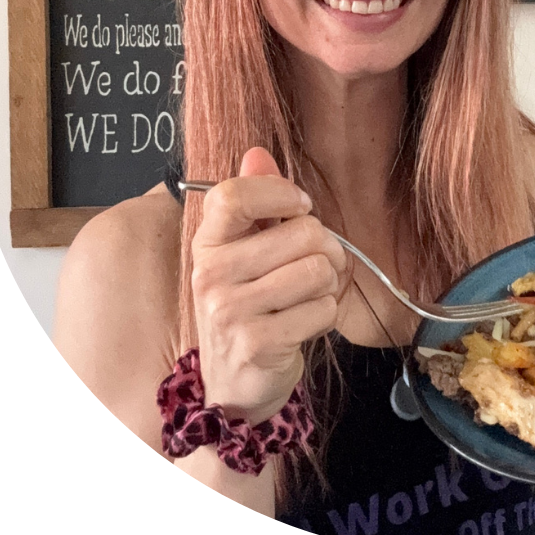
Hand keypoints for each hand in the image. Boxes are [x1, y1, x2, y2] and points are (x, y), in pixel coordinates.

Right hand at [190, 147, 346, 424]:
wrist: (235, 382)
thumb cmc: (248, 308)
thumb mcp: (245, 253)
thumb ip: (254, 201)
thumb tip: (257, 153)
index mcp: (207, 243)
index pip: (234, 195)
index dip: (280, 192)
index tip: (300, 207)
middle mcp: (211, 274)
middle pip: (301, 232)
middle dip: (325, 249)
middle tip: (313, 268)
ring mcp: (230, 310)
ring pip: (318, 270)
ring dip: (327, 286)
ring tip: (308, 298)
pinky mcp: (257, 342)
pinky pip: (322, 309)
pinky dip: (325, 316)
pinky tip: (304, 324)